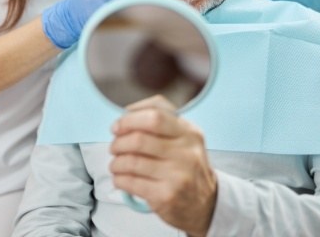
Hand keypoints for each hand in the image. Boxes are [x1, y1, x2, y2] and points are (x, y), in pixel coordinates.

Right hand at [42, 0, 158, 48]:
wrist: (69, 22)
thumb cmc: (80, 0)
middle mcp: (106, 11)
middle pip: (133, 6)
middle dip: (149, 1)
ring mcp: (109, 23)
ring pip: (132, 16)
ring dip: (146, 11)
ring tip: (161, 5)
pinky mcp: (111, 30)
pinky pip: (128, 24)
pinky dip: (139, 19)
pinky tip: (149, 15)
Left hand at [110, 95, 216, 235]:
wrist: (205, 204)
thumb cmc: (186, 165)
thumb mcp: (184, 137)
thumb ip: (161, 120)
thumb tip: (127, 114)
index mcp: (189, 132)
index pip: (155, 115)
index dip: (130, 119)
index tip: (118, 125)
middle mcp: (186, 152)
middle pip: (140, 139)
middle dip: (119, 142)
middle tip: (114, 146)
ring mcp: (177, 175)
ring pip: (132, 161)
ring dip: (116, 162)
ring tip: (116, 164)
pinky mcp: (166, 196)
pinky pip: (131, 183)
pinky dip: (119, 179)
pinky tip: (120, 178)